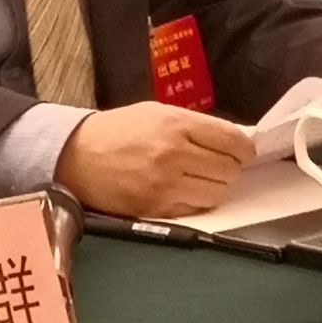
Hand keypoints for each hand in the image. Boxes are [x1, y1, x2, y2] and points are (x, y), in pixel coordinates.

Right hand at [54, 102, 255, 217]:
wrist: (76, 155)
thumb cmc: (118, 131)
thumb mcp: (156, 113)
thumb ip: (194, 125)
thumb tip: (232, 140)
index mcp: (176, 124)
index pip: (233, 140)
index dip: (245, 149)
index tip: (243, 152)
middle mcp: (173, 154)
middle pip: (230, 169)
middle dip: (231, 168)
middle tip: (221, 166)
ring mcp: (164, 185)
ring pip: (217, 193)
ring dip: (216, 187)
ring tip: (203, 179)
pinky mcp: (155, 209)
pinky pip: (195, 209)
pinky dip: (196, 202)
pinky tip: (184, 191)